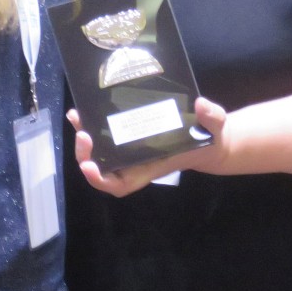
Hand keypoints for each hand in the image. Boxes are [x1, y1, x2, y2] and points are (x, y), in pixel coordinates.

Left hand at [65, 97, 227, 196]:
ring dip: (84, 137)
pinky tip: (85, 107)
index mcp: (151, 166)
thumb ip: (212, 118)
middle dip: (86, 154)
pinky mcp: (130, 132)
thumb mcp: (215, 128)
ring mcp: (131, 147)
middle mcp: (136, 160)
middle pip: (102, 167)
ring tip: (76, 116)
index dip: (101, 180)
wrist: (209, 136)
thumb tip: (201, 106)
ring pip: (100, 150)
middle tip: (83, 133)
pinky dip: (93, 123)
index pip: (121, 184)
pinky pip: (106, 132)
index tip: (89, 166)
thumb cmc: (210, 138)